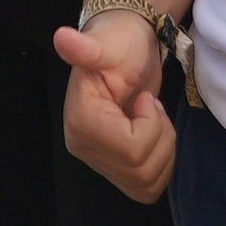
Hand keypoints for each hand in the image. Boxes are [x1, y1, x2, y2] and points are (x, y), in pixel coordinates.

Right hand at [53, 13, 174, 202]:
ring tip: (152, 119)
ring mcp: (99, 163)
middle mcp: (84, 149)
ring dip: (163, 149)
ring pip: (147, 183)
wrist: (125, 52)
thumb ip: (86, 49)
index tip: (145, 98)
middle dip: (160, 135)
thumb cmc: (120, 46)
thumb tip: (61, 38)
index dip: (150, 124)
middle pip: (141, 169)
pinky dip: (162, 164)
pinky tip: (153, 136)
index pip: (131, 149)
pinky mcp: (116, 171)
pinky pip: (148, 188)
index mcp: (80, 122)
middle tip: (152, 107)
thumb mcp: (108, 45)